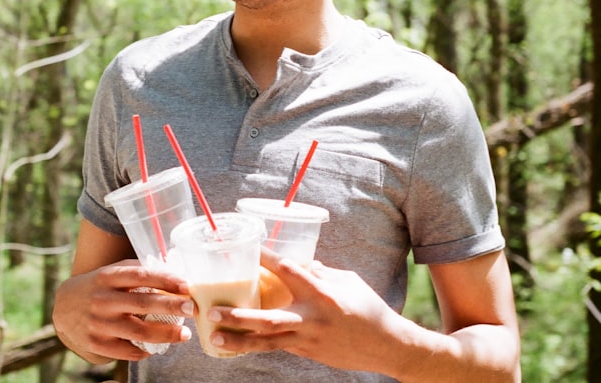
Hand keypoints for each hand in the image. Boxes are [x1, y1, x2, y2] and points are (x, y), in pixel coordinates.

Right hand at [52, 259, 193, 363]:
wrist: (63, 307)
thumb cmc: (98, 287)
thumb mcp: (112, 272)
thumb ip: (137, 270)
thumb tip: (174, 267)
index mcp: (108, 277)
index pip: (141, 275)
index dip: (165, 280)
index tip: (186, 285)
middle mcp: (103, 299)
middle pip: (143, 303)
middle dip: (171, 305)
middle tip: (191, 308)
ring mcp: (99, 323)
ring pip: (138, 331)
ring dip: (165, 333)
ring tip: (185, 334)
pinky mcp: (97, 343)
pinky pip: (127, 351)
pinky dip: (145, 351)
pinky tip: (158, 348)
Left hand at [205, 249, 400, 371]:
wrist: (387, 346)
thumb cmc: (368, 307)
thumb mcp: (348, 282)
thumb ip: (321, 272)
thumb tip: (301, 264)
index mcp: (322, 293)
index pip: (289, 271)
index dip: (267, 258)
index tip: (247, 247)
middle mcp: (311, 318)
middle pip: (268, 319)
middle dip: (239, 316)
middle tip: (213, 311)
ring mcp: (308, 340)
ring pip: (267, 342)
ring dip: (238, 340)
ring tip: (213, 336)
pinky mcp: (308, 353)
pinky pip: (277, 347)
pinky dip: (256, 345)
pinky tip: (235, 344)